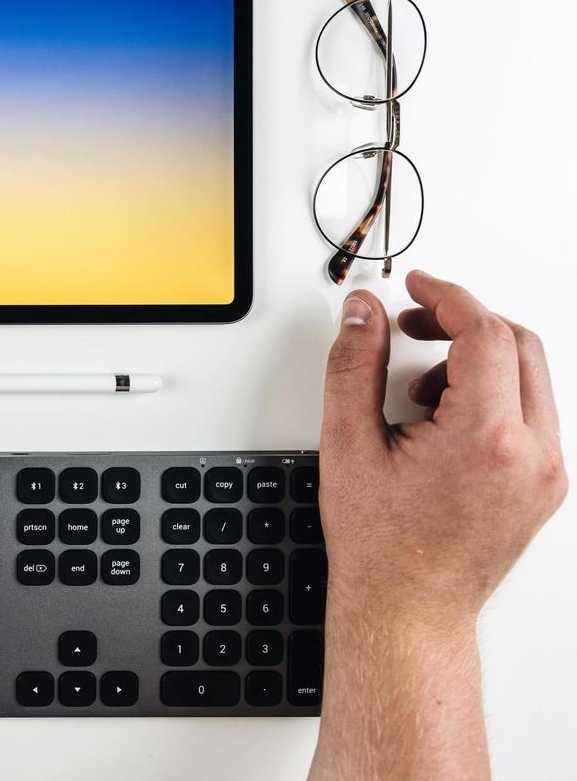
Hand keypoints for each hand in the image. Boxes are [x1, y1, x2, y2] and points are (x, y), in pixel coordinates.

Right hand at [321, 269, 564, 626]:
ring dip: (478, 359)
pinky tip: (443, 416)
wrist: (408, 609)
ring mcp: (547, 472)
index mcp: (487, 439)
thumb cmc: (381, 544)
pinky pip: (531, 412)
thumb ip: (353, 364)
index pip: (484, 334)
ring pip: (531, 376)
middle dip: (463, 322)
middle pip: (518, 345)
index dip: (447, 297)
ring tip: (419, 386)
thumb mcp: (348, 443)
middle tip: (414, 322)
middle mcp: (531, 453)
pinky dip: (492, 394)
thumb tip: (364, 313)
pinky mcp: (546, 484)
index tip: (417, 286)